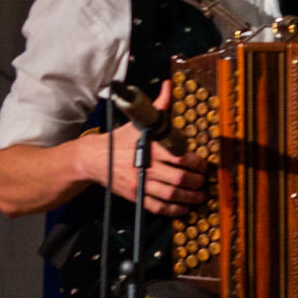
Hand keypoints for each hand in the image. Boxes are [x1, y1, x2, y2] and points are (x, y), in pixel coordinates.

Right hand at [108, 81, 208, 215]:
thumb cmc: (120, 139)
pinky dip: (173, 210)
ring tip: (200, 196)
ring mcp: (139, 183)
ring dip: (189, 197)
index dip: (196, 162)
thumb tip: (169, 87)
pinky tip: (184, 208)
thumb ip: (158, 107)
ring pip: (170, 194)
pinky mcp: (135, 196)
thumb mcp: (139, 122)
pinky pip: (156, 207)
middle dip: (196, 181)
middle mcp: (146, 166)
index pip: (180, 156)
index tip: (204, 164)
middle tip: (204, 181)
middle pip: (178, 178)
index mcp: (150, 147)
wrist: (93, 158)